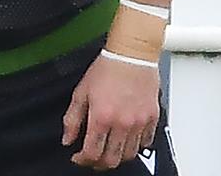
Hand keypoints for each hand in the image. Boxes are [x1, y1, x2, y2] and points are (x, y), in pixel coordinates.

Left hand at [62, 54, 159, 169]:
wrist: (131, 56)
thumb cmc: (107, 69)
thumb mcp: (81, 92)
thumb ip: (72, 119)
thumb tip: (67, 139)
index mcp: (102, 117)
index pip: (92, 152)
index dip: (82, 160)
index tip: (77, 158)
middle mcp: (123, 124)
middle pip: (112, 159)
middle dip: (99, 163)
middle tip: (91, 159)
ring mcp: (139, 123)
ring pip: (129, 155)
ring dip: (116, 157)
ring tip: (107, 150)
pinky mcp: (152, 119)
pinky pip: (145, 143)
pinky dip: (134, 147)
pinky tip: (125, 141)